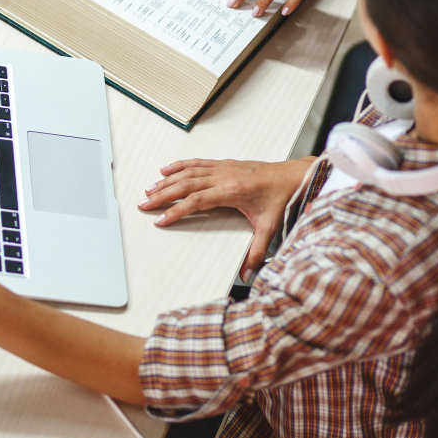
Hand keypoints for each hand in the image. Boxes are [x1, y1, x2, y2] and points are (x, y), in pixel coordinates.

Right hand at [139, 157, 313, 279]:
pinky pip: (198, 162)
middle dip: (162, 195)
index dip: (176, 210)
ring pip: (189, 172)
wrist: (294, 176)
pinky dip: (180, 165)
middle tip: (144, 204)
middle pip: (186, 184)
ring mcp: (223, 167)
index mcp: (232, 191)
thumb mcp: (269, 227)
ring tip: (149, 189)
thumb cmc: (281, 197)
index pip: (196, 200)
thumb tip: (248, 274)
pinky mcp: (225, 164)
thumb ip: (257, 251)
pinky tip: (167, 169)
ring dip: (167, 180)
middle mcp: (224, 175)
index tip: (160, 219)